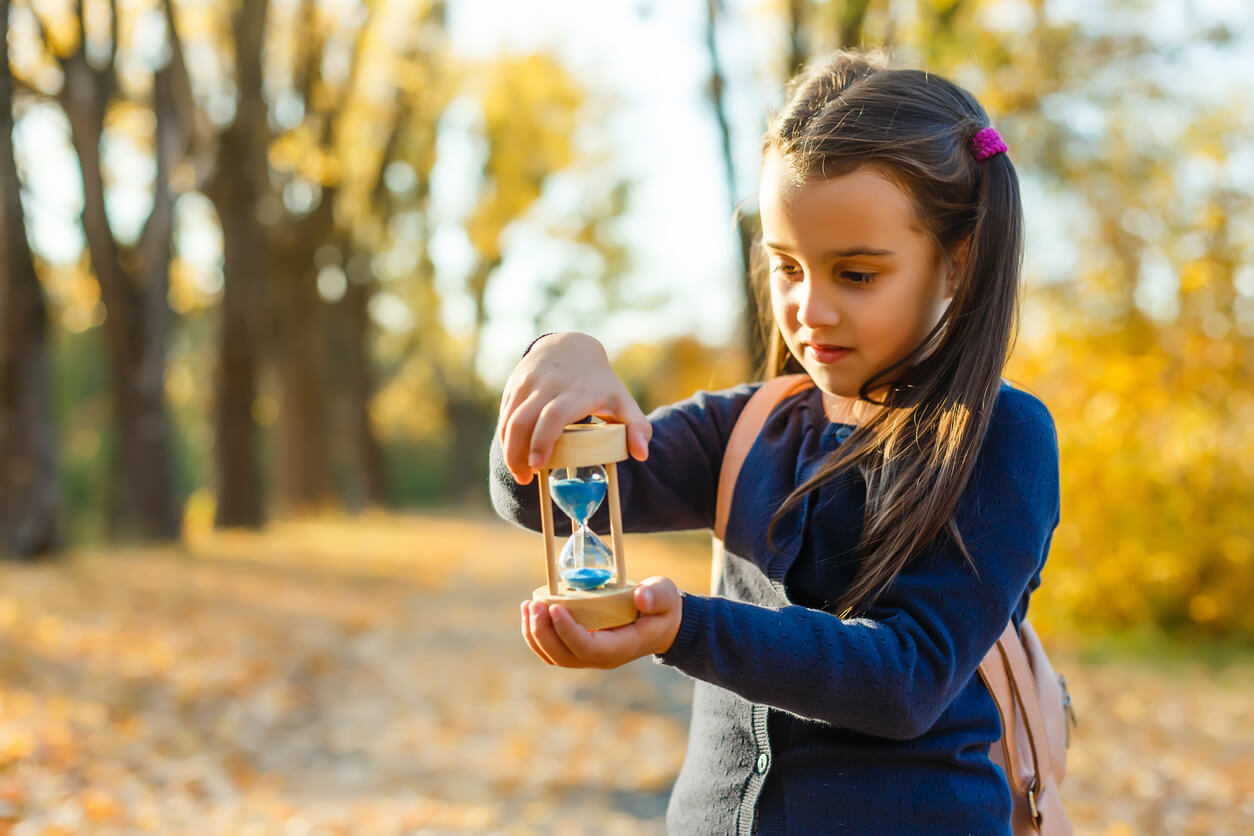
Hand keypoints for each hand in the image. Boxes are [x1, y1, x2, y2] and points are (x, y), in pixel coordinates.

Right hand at [497, 331, 651, 484]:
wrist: (570, 347)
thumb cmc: (599, 383)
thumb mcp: (623, 401)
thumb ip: (637, 428)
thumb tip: (641, 456)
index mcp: (575, 392)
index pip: (553, 416)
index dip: (542, 441)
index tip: (539, 466)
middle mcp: (548, 386)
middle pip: (522, 421)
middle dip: (517, 454)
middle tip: (526, 478)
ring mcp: (527, 383)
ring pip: (508, 420)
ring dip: (508, 450)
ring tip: (520, 472)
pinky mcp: (514, 385)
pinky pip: (504, 415)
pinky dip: (506, 437)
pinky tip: (515, 453)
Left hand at [519, 577, 683, 668]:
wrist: (661, 624)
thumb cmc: (661, 608)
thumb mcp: (666, 597)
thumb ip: (657, 596)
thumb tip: (641, 597)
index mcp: (621, 648)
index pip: (588, 648)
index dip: (568, 631)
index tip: (554, 606)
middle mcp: (602, 659)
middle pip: (565, 656)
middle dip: (544, 632)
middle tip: (533, 604)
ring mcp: (589, 657)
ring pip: (554, 657)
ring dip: (535, 634)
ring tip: (527, 606)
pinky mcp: (579, 649)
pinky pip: (552, 650)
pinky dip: (537, 634)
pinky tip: (531, 612)